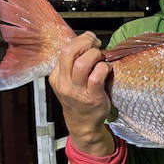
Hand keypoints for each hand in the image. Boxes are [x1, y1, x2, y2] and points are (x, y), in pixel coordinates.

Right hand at [48, 31, 113, 155]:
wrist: (83, 123)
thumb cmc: (79, 98)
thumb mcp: (69, 81)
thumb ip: (73, 63)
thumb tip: (88, 39)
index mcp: (56, 76)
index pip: (64, 50)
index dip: (80, 40)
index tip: (91, 41)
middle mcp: (64, 83)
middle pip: (69, 52)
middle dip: (85, 42)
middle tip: (96, 44)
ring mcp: (77, 91)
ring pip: (82, 63)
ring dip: (95, 55)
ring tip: (101, 58)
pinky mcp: (92, 97)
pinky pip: (97, 76)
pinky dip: (104, 68)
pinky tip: (107, 69)